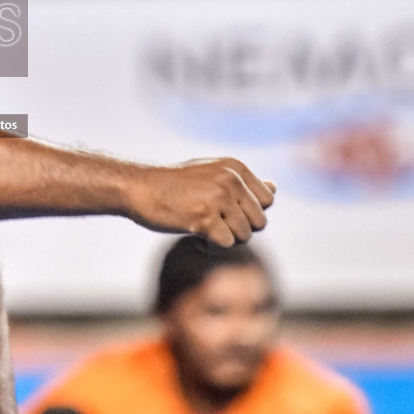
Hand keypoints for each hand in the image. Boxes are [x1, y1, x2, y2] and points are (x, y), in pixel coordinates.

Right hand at [126, 158, 274, 246]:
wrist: (139, 187)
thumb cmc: (174, 183)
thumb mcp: (212, 173)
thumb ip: (243, 183)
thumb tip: (274, 189)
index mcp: (235, 167)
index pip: (267, 199)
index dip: (250, 211)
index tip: (227, 209)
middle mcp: (230, 180)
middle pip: (260, 221)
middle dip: (240, 228)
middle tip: (215, 222)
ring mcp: (218, 199)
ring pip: (245, 235)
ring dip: (225, 238)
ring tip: (204, 227)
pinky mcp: (204, 219)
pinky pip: (226, 244)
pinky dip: (212, 246)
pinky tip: (196, 235)